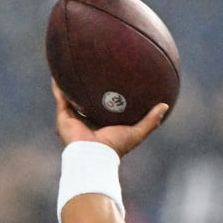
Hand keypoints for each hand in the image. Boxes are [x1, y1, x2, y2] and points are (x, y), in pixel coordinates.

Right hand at [52, 78, 168, 156]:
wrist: (94, 155)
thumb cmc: (115, 146)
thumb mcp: (137, 132)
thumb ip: (151, 120)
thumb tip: (165, 105)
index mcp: (102, 125)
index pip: (103, 108)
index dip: (107, 96)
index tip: (113, 82)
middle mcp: (86, 121)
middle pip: (86, 101)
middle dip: (87, 88)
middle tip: (92, 70)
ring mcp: (73, 119)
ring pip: (70, 98)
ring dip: (70, 84)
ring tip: (71, 66)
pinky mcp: (63, 117)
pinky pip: (60, 97)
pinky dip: (58, 86)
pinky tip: (58, 72)